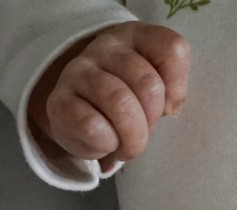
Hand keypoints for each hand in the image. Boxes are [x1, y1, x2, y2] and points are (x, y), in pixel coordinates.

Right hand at [27, 23, 191, 168]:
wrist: (80, 116)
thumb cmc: (127, 100)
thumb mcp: (158, 88)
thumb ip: (173, 88)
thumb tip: (171, 107)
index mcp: (136, 36)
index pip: (172, 49)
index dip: (177, 87)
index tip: (166, 105)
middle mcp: (106, 46)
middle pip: (149, 85)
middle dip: (153, 120)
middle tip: (142, 132)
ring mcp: (79, 71)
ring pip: (121, 104)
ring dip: (133, 138)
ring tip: (128, 146)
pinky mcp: (59, 102)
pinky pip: (92, 126)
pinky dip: (107, 143)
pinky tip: (107, 144)